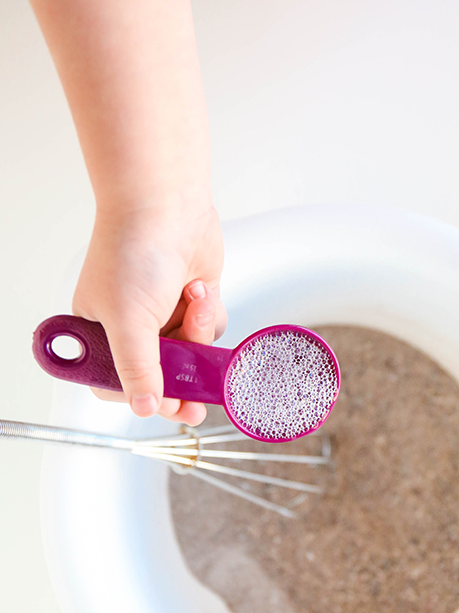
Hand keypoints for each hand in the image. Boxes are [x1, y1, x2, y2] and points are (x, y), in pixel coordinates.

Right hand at [72, 200, 226, 425]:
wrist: (169, 204)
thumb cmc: (134, 251)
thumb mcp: (129, 321)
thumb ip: (138, 369)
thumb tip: (143, 407)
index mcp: (97, 332)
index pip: (117, 384)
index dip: (144, 397)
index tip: (168, 406)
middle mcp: (129, 326)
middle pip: (160, 374)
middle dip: (181, 380)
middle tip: (197, 403)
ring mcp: (162, 315)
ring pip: (188, 352)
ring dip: (196, 331)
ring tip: (192, 298)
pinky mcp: (189, 303)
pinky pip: (206, 330)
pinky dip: (207, 314)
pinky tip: (198, 287)